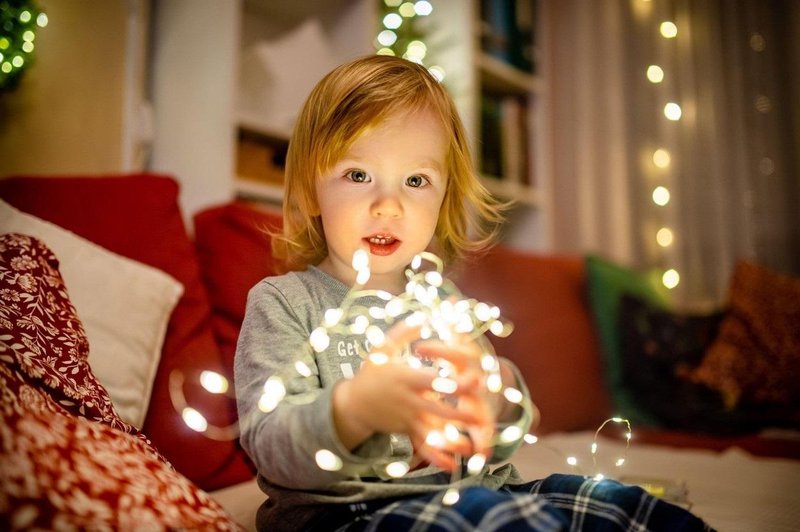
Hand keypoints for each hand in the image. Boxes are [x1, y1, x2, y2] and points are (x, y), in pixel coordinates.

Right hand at [332, 323, 487, 470]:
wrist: (353, 403)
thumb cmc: (371, 372)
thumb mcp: (383, 348)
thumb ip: (404, 332)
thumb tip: (423, 316)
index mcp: (406, 378)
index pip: (433, 381)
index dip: (453, 382)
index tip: (475, 381)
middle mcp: (409, 400)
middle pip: (438, 409)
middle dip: (461, 414)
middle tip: (483, 416)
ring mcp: (408, 418)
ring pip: (434, 431)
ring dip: (454, 439)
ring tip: (475, 446)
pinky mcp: (407, 430)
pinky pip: (423, 445)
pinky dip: (436, 457)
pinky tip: (451, 466)